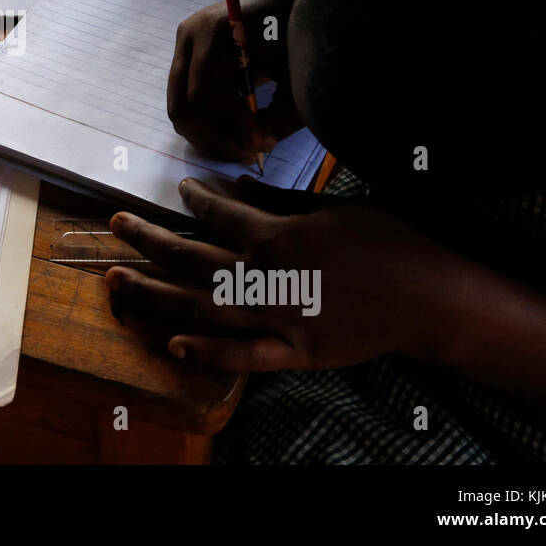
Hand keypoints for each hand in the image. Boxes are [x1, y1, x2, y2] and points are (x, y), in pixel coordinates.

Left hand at [105, 177, 454, 372]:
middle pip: (190, 258)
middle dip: (147, 239)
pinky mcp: (296, 353)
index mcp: (277, 236)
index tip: (181, 190)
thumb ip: (280, 204)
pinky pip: (243, 357)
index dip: (193, 199)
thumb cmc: (387, 242)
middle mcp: (266, 277)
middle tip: (115, 224)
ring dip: (154, 295)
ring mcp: (278, 318)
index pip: (217, 215)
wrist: (431, 296)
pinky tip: (172, 345)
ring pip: (200, 308)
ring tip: (116, 283)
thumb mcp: (332, 208)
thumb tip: (239, 188)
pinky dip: (207, 353)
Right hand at [166, 0, 298, 164]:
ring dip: (207, 132)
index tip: (257, 141)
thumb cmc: (292, 29)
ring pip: (179, 107)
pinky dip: (207, 119)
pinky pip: (185, 98)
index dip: (228, 126)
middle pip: (181, 107)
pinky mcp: (186, 53)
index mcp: (213, 31)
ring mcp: (183, 43)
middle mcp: (188, 36)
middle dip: (210, 138)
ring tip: (240, 143)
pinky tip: (235, 126)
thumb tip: (260, 147)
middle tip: (242, 154)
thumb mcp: (295, 73)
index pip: (202, 97)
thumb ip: (281, 112)